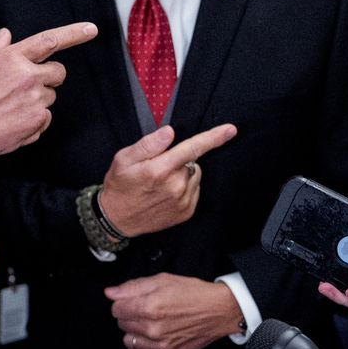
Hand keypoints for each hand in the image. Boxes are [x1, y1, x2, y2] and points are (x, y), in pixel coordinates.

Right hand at [0, 23, 97, 172]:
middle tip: (26, 84)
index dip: (74, 33)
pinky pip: (46, 116)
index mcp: (10, 58)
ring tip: (10, 106)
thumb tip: (6, 35)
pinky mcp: (38, 121)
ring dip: (38, 98)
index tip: (91, 29)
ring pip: (51, 95)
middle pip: (58, 71)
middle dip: (48, 76)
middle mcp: (27, 77)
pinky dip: (34, 119)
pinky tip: (13, 120)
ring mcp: (35, 100)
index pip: (50, 40)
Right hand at [96, 123, 236, 236]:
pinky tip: (166, 192)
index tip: (230, 130)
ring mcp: (183, 201)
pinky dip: (185, 187)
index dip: (213, 137)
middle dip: (180, 159)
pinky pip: (195, 190)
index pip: (192, 149)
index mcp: (160, 170)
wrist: (117, 219)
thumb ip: (148, 144)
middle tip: (158, 167)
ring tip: (161, 182)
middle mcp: (175, 186)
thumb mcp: (123, 159)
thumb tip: (169, 132)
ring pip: (194, 175)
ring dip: (183, 173)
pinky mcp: (186, 211)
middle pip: (192, 161)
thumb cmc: (120, 186)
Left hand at [106, 274, 241, 348]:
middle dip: (128, 315)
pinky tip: (144, 340)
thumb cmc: (193, 293)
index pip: (116, 309)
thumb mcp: (162, 280)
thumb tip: (110, 293)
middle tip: (143, 309)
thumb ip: (132, 287)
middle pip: (122, 324)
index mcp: (150, 307)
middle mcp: (153, 329)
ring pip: (128, 340)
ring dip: (133, 331)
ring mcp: (161, 345)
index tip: (131, 300)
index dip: (122, 302)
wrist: (219, 310)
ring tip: (147, 323)